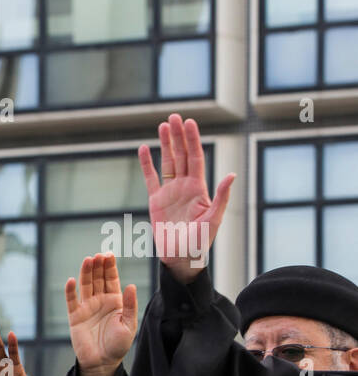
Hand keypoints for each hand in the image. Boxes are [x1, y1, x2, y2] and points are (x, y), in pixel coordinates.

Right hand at [66, 252, 137, 375]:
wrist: (102, 362)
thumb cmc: (118, 345)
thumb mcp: (129, 325)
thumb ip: (129, 305)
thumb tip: (130, 285)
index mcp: (115, 301)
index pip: (112, 279)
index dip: (110, 267)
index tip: (109, 255)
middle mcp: (100, 301)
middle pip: (98, 279)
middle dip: (98, 266)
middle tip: (98, 255)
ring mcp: (87, 308)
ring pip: (85, 286)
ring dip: (86, 273)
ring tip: (87, 260)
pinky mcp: (75, 316)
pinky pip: (71, 301)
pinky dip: (70, 291)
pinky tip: (72, 280)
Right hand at [138, 114, 234, 282]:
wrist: (181, 258)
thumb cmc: (200, 242)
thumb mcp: (213, 219)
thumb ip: (221, 197)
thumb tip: (231, 175)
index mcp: (199, 188)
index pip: (195, 158)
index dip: (192, 140)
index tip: (189, 123)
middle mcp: (184, 186)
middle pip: (181, 155)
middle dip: (178, 136)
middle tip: (174, 116)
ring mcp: (169, 192)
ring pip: (167, 162)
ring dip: (165, 144)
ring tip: (163, 125)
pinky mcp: (155, 201)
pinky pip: (150, 178)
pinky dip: (146, 164)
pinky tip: (143, 149)